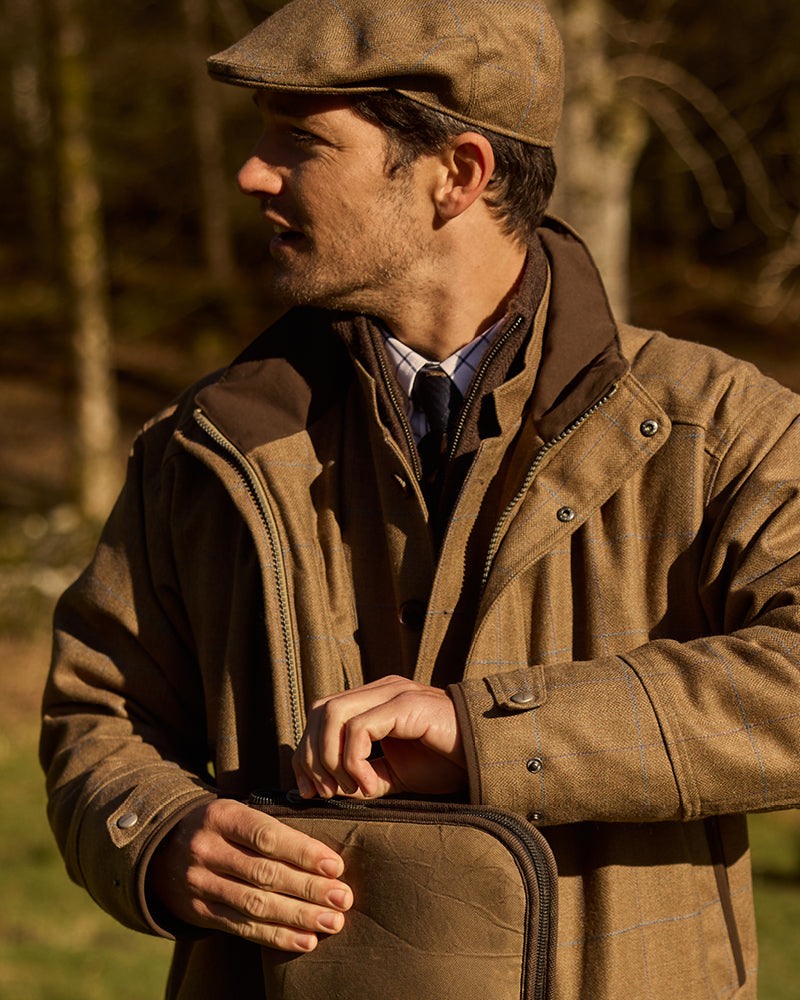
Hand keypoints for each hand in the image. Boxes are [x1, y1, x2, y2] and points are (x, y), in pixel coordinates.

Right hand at [147, 798, 351, 951]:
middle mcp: (207, 850)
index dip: (303, 852)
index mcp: (221, 816)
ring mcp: (200, 884)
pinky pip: (243, 928)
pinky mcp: (200, 913)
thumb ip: (271, 827)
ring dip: (299, 915)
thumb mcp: (236, 813)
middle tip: (343, 897)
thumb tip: (326, 853)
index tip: (335, 866)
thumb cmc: (219, 827)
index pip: (266, 836)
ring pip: (256, 904)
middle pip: (265, 873)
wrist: (162, 849)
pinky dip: (277, 936)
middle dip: (309, 888)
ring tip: (333, 921)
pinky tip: (306, 940)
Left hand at [292, 675, 466, 799]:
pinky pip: (360, 728)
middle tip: (325, 793)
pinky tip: (371, 787)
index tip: (310, 791)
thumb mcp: (396, 773)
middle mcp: (380, 690)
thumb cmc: (448, 762)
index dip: (306, 752)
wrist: (489, 757)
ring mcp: (393, 692)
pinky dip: (354, 761)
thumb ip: (364, 774)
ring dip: (330, 758)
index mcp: (374, 700)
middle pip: (320, 710)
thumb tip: (328, 789)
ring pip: (333, 714)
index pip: (321, 714)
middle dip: (311, 756)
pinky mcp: (406, 704)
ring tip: (349, 790)